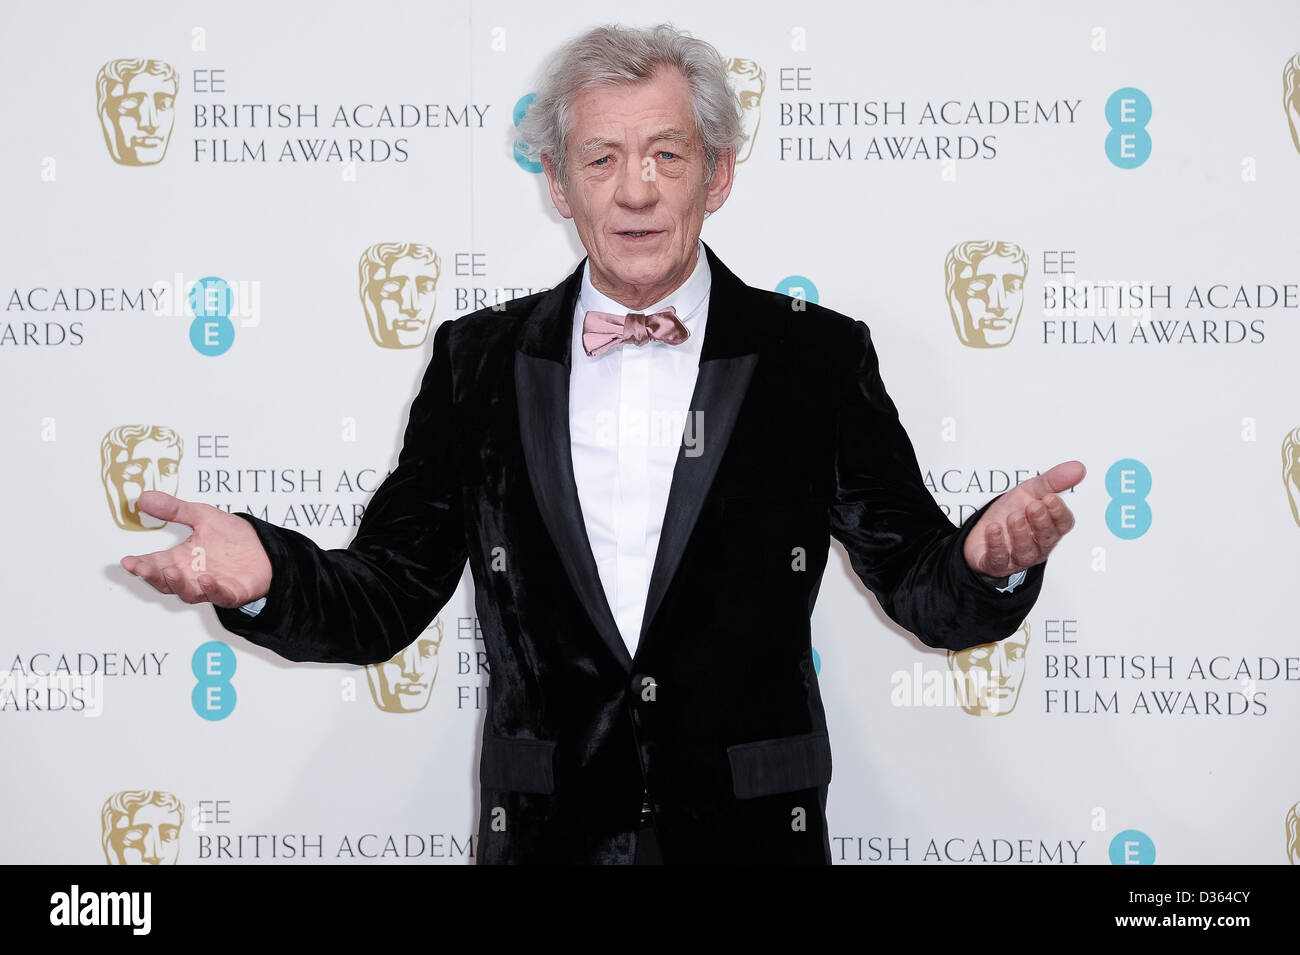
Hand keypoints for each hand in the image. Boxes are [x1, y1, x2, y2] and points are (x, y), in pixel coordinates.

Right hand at [119, 491, 271, 607]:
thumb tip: (143, 498)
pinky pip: (220, 596)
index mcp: (180, 559)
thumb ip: (174, 509)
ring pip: (188, 592)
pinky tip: (206, 580)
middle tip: (141, 568)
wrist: (266, 547)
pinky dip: (212, 590)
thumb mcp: (202, 516)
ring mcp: (210, 586)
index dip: (140, 564)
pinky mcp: (232, 592)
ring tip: (172, 571)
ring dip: (178, 584)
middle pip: (166, 581)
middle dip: (152, 575)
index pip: (154, 564)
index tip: (127, 561)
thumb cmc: (233, 536)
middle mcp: (191, 575)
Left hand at [964, 461, 1084, 578]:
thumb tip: (1078, 468)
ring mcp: (1018, 557)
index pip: (1063, 524)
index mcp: (1049, 528)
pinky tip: (993, 529)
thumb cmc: (1009, 513)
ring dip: (1020, 533)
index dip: (1058, 512)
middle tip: (1033, 506)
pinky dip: (996, 544)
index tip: (1050, 498)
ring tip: (1014, 517)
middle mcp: (1037, 545)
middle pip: (1047, 538)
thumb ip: (1052, 481)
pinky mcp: (996, 564)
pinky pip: (999, 558)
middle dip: (1041, 522)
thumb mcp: (1029, 492)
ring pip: (1025, 551)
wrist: (981, 533)